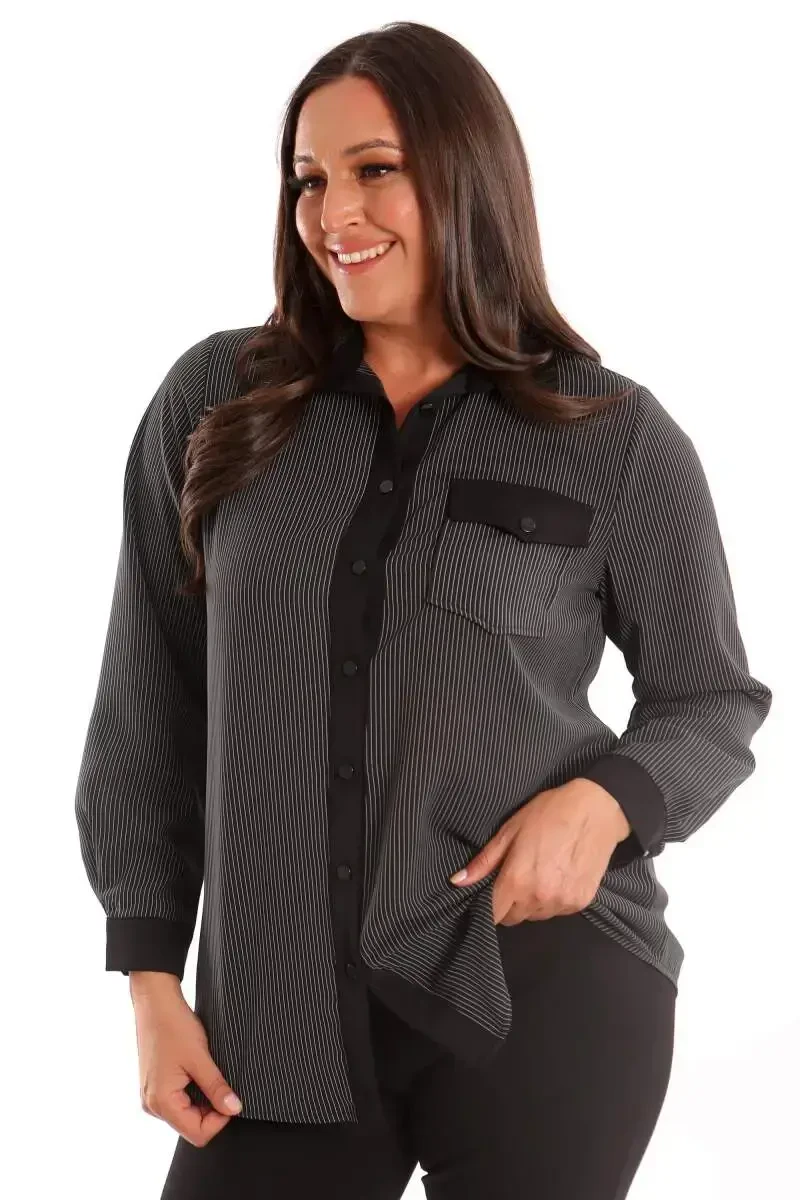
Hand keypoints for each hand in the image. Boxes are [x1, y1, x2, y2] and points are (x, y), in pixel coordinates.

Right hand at [132, 984, 242, 1145]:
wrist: (155, 1002)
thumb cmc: (174, 1026)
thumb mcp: (200, 1058)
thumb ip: (217, 1087)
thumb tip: (234, 1109)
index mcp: (161, 1102)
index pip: (197, 1134)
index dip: (219, 1119)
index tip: (231, 1096)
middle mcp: (152, 1105)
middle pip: (191, 1126)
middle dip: (211, 1109)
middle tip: (221, 1082)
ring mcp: (152, 1096)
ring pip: (186, 1114)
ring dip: (203, 1100)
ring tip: (207, 1072)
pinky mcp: (155, 1086)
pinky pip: (179, 1101)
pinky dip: (193, 1092)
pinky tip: (197, 1071)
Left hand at [448, 778, 631, 924]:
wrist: (596, 810)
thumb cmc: (549, 813)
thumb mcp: (510, 830)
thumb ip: (484, 862)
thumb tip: (457, 882)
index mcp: (517, 880)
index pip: (493, 914)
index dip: (488, 907)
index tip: (490, 895)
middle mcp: (539, 897)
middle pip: (514, 918)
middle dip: (510, 903)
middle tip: (518, 876)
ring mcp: (562, 902)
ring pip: (536, 916)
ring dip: (532, 903)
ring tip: (541, 873)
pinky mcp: (581, 903)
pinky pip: (558, 911)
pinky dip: (554, 900)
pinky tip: (558, 875)